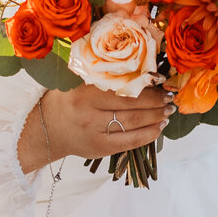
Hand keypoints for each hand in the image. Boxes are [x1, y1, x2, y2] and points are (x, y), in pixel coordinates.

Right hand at [19, 83, 173, 173]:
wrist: (48, 129)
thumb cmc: (68, 100)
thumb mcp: (77, 82)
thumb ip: (102, 75)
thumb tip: (139, 67)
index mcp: (84, 92)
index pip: (122, 87)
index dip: (145, 84)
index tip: (160, 79)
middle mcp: (89, 113)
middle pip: (131, 105)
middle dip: (156, 101)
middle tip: (169, 96)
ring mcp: (95, 133)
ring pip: (133, 124)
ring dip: (156, 117)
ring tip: (168, 110)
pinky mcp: (100, 149)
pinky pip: (130, 142)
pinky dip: (148, 134)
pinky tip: (159, 127)